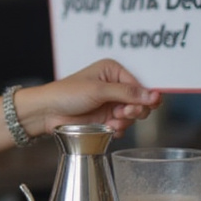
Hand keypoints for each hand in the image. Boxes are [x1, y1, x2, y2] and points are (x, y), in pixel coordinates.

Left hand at [24, 58, 160, 136]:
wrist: (47, 113)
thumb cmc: (67, 94)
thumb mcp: (98, 90)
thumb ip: (127, 93)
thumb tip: (154, 96)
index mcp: (114, 71)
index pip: (141, 85)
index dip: (145, 97)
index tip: (142, 106)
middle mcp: (115, 86)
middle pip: (142, 101)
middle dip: (134, 110)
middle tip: (123, 114)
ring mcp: (111, 104)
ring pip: (134, 116)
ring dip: (125, 121)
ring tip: (112, 122)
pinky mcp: (106, 119)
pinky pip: (124, 127)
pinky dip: (118, 129)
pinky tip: (107, 128)